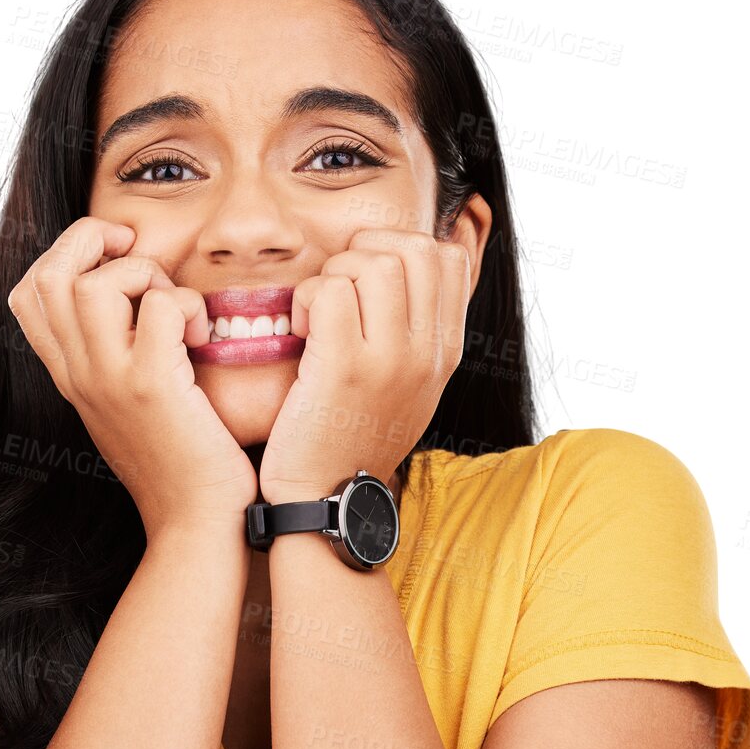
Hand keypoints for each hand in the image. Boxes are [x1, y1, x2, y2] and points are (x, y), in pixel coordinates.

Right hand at [9, 216, 258, 539]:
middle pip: (50, 275)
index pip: (28, 294)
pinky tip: (202, 338)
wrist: (197, 523)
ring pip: (94, 283)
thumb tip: (136, 306)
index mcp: (72, 378)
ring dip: (145, 274)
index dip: (66, 255)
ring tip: (175, 310)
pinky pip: (160, 305)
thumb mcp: (130, 407)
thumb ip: (118, 359)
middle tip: (141, 258)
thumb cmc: (181, 464)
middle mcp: (80, 377)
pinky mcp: (153, 387)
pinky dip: (188, 305)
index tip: (115, 261)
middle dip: (96, 242)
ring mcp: (110, 381)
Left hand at [256, 228, 471, 505]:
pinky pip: (330, 289)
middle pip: (411, 248)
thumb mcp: (408, 385)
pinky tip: (301, 331)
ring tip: (318, 316)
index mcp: (446, 352)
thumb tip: (413, 265)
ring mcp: (390, 360)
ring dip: (332, 275)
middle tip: (337, 293)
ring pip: (371, 262)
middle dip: (363, 253)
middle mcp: (427, 353)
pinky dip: (307, 298)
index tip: (368, 283)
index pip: (449, 256)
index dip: (401, 248)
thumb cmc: (354, 437)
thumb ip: (417, 330)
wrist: (328, 500)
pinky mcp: (344, 368)